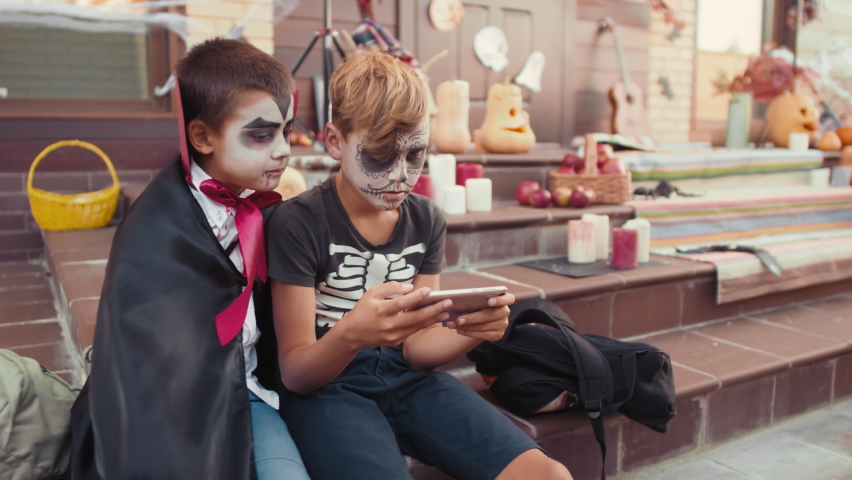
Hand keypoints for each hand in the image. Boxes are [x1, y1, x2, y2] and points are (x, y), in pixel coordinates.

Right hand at [337, 282, 451, 347]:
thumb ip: (391, 287)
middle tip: (448, 302)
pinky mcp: (395, 342)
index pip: (402, 303)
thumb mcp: (372, 293)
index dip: (416, 297)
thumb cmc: (363, 309)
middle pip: (415, 318)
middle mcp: (388, 325)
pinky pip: (412, 331)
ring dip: (432, 319)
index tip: (429, 290)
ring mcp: (393, 335)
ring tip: (445, 311)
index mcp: (381, 310)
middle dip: (433, 310)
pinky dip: (423, 325)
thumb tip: (410, 288)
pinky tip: (433, 318)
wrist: (353, 333)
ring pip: (417, 327)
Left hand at [446, 293, 515, 341]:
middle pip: (490, 315)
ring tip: (454, 325)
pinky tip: (460, 331)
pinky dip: (470, 333)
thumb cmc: (478, 304)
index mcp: (504, 299)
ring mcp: (503, 324)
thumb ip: (476, 298)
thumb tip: (459, 300)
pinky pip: (483, 335)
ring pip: (484, 326)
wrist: (481, 318)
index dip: (500, 300)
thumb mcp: (479, 299)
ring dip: (467, 327)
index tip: (489, 301)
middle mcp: (506, 312)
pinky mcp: (498, 335)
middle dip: (472, 318)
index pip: (509, 299)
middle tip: (458, 319)